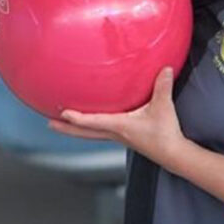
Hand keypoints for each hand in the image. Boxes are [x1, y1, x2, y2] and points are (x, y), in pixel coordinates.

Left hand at [48, 68, 187, 167]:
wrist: (173, 154)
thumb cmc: (166, 133)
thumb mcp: (163, 107)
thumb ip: (162, 86)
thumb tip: (164, 68)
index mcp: (119, 126)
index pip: (93, 122)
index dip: (77, 118)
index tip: (63, 113)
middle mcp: (114, 133)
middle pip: (84, 132)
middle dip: (66, 128)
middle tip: (49, 123)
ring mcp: (117, 137)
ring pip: (90, 133)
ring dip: (75, 128)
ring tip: (60, 122)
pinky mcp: (123, 137)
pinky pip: (100, 131)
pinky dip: (88, 127)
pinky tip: (88, 122)